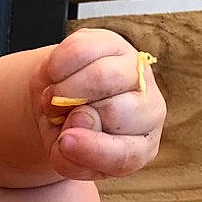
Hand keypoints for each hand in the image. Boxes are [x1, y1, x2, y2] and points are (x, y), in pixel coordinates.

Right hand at [32, 29, 163, 181]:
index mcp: (139, 147)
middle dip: (74, 114)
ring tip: (53, 98)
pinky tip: (56, 76)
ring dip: (63, 90)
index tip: (63, 142)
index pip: (126, 154)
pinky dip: (57, 66)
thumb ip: (74, 156)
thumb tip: (78, 120)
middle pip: (114, 110)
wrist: (59, 103)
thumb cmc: (69, 137)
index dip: (92, 149)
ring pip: (101, 76)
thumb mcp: (65, 158)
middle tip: (56, 117)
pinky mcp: (113, 42)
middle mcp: (148, 109)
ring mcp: (134, 71)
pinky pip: (82, 49)